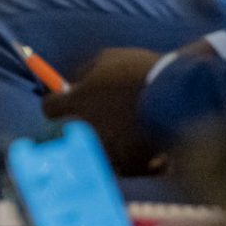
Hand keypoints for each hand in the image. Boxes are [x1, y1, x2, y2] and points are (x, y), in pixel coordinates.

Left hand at [42, 47, 165, 174]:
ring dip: (106, 146)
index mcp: (76, 102)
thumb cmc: (140, 71)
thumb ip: (87, 71)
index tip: (65, 101)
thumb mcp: (107, 59)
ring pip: (96, 152)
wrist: (176, 93)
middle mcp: (85, 128)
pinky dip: (134, 161)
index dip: (57, 104)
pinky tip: (148, 155)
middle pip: (69, 134)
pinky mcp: (129, 162)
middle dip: (78, 127)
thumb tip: (76, 81)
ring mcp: (106, 147)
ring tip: (124, 138)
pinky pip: (125, 166)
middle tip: (96, 120)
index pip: (49, 108)